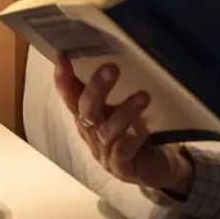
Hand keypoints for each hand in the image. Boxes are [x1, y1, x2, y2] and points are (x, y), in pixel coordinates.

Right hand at [54, 57, 193, 197]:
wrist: (157, 167)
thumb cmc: (138, 131)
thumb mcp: (124, 107)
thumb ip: (116, 88)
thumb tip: (117, 50)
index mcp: (88, 118)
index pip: (71, 97)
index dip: (64, 79)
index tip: (62, 57)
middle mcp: (91, 134)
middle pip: (86, 110)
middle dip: (96, 88)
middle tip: (112, 68)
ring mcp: (105, 153)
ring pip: (106, 131)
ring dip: (124, 112)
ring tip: (143, 96)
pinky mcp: (122, 168)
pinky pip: (123, 151)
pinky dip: (132, 137)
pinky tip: (145, 127)